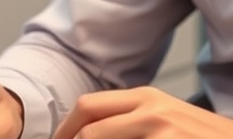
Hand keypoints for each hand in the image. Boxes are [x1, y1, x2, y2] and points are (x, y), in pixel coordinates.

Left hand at [52, 86, 232, 138]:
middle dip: (66, 138)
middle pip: (86, 119)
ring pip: (96, 136)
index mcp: (146, 98)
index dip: (65, 129)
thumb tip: (93, 135)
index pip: (88, 106)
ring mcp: (158, 126)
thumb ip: (132, 124)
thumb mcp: (167, 122)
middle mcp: (148, 107)